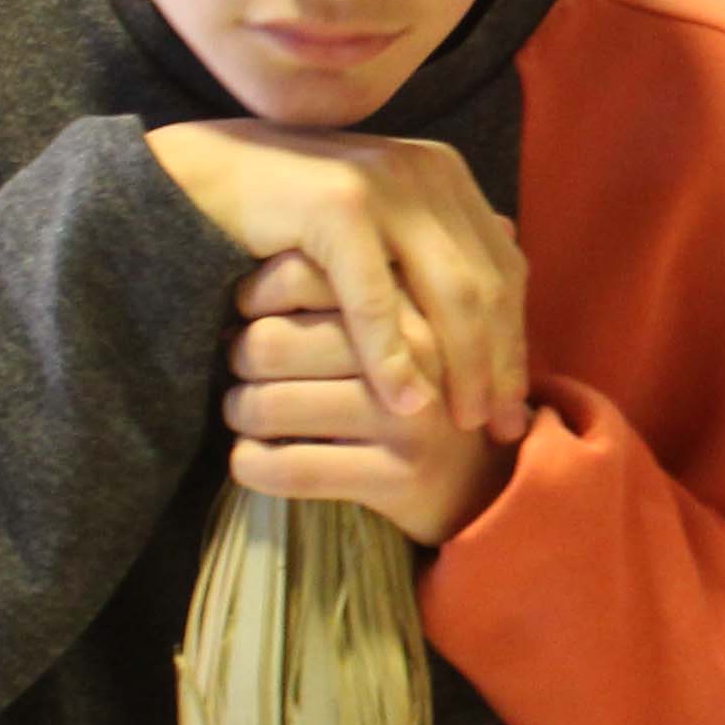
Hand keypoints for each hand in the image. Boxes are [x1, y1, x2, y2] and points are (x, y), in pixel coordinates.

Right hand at [144, 120, 531, 443]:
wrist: (205, 173)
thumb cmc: (293, 211)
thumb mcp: (376, 224)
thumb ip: (430, 244)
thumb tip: (512, 252)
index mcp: (444, 174)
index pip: (505, 269)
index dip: (517, 341)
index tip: (515, 406)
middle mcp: (426, 172)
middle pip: (487, 286)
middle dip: (500, 364)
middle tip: (500, 428)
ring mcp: (385, 185)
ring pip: (448, 293)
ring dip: (461, 366)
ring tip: (462, 424)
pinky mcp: (337, 207)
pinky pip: (376, 298)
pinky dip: (395, 356)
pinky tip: (405, 402)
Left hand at [220, 256, 511, 538]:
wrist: (485, 477)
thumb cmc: (423, 383)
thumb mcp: (405, 318)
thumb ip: (358, 280)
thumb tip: (264, 247)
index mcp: (417, 295)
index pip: (301, 275)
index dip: (257, 293)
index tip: (250, 310)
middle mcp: (421, 350)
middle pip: (273, 342)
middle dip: (240, 357)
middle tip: (243, 368)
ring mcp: (411, 417)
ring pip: (272, 406)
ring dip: (240, 412)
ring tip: (243, 411)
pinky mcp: (400, 477)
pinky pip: (292, 469)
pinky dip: (253, 465)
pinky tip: (249, 461)